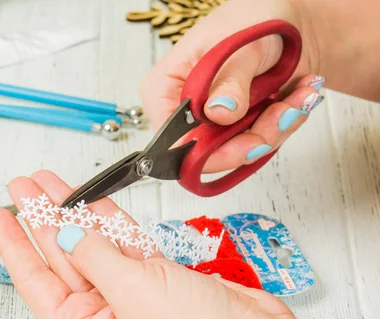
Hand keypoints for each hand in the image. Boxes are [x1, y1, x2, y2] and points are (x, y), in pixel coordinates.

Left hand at [0, 170, 379, 318]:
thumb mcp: (134, 294)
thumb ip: (95, 257)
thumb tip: (65, 232)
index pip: (35, 281)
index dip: (14, 244)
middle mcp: (103, 313)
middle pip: (61, 256)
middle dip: (40, 218)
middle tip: (22, 186)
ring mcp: (131, 293)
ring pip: (92, 243)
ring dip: (71, 212)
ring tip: (46, 182)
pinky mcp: (157, 277)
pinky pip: (123, 242)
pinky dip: (108, 219)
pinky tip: (87, 198)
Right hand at [140, 0, 323, 172]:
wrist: (293, 23)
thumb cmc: (254, 21)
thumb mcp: (242, 48)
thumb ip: (230, 83)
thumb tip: (219, 113)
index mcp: (165, 89)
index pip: (172, 140)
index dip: (207, 150)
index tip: (246, 141)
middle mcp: (185, 111)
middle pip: (209, 154)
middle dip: (254, 138)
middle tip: (282, 114)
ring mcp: (213, 123)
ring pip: (239, 152)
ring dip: (277, 128)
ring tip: (297, 96)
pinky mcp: (238, 129)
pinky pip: (259, 145)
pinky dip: (285, 124)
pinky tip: (297, 98)